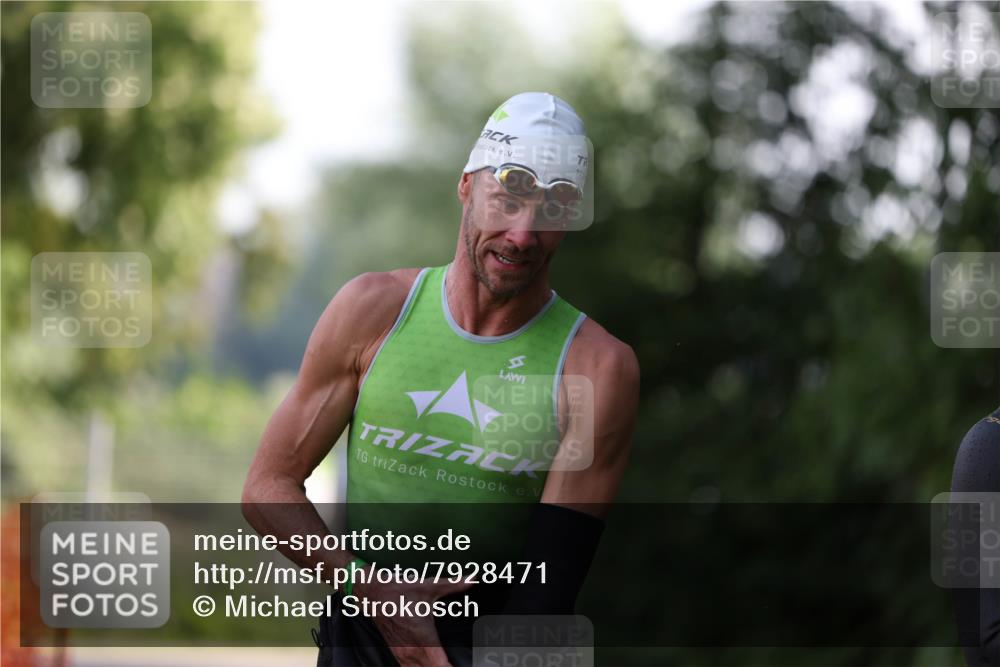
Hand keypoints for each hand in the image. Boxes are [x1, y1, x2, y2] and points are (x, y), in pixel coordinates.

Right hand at [353, 574, 473, 666]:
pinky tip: (430, 665)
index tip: (467, 665)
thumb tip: (474, 577)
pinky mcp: (397, 655)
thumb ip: (454, 585)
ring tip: (446, 664)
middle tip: (462, 663)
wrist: (374, 595)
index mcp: (423, 637)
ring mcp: (403, 655)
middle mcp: (413, 650)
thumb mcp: (429, 587)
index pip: (440, 665)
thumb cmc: (401, 592)